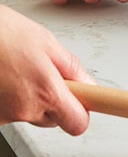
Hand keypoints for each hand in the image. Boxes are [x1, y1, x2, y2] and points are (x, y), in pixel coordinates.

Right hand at [0, 5, 93, 134]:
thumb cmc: (1, 32)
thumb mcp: (46, 42)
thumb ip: (71, 68)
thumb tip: (90, 85)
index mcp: (45, 91)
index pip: (77, 124)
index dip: (81, 112)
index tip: (86, 104)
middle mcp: (22, 110)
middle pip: (53, 118)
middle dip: (53, 99)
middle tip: (42, 72)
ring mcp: (2, 116)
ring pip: (28, 113)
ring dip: (27, 96)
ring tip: (15, 68)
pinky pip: (8, 110)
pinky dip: (8, 97)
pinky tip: (3, 76)